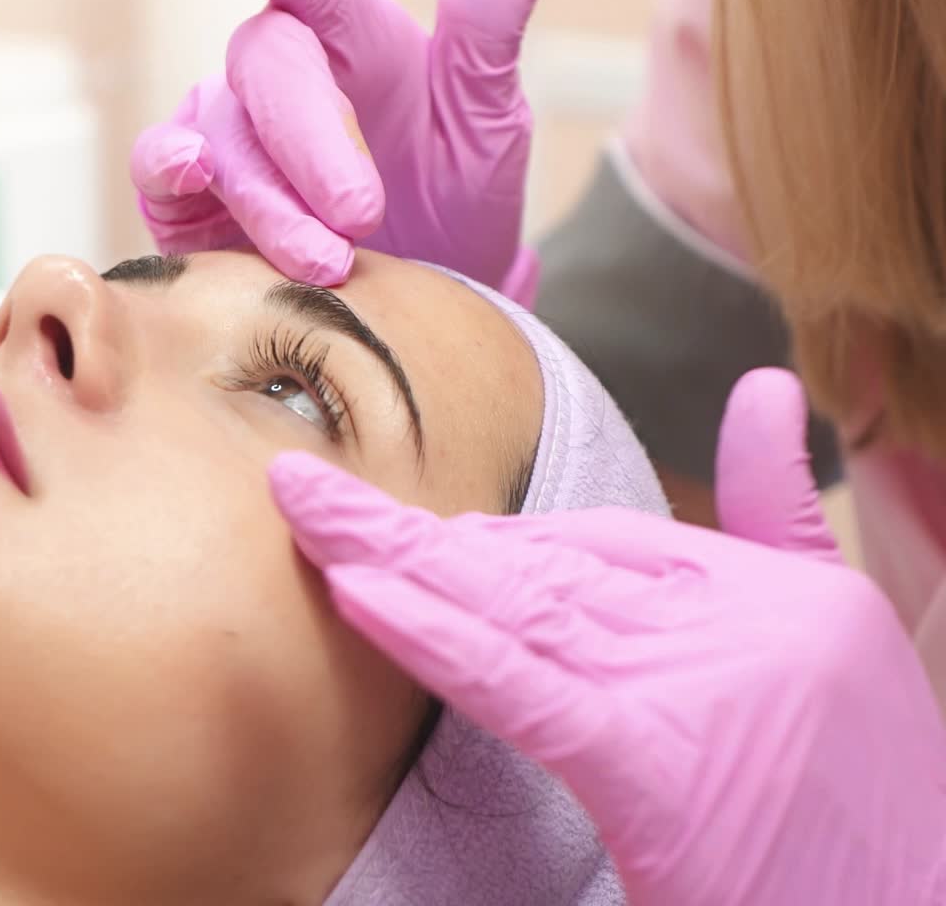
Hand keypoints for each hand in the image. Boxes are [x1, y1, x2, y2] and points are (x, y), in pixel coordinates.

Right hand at [130, 0, 554, 298]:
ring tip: (329, 262)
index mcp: (347, 32)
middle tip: (362, 214)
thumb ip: (490, 20)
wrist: (426, 298)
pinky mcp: (191, 199)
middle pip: (266, 67)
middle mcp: (278, 73)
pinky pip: (156, 174)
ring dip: (268, 199)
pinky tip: (187, 173)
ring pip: (218, 134)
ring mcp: (228, 134)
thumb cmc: (454, 192)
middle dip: (310, 141)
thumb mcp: (488, 114)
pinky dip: (164, 170)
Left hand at [268, 369, 945, 905]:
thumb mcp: (834, 630)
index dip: (497, 545)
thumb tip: (766, 383)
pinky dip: (433, 632)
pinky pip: (515, 681)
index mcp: (762, 581)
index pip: (598, 539)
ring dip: (395, 556)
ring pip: (510, 599)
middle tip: (307, 488)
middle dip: (410, 525)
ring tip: (307, 511)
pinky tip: (359, 593)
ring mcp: (687, 680)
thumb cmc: (869, 793)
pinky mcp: (647, 761)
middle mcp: (724, 611)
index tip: (423, 545)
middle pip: (535, 553)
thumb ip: (779, 506)